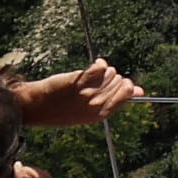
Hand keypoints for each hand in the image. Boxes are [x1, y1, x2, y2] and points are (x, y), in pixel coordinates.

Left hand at [15, 60, 142, 128]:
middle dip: (111, 77)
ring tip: (91, 75)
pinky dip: (98, 63)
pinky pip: (100, 66)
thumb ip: (115, 100)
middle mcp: (96, 105)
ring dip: (103, 70)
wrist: (37, 107)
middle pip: (118, 80)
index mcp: (101, 114)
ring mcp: (88, 93)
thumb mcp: (90, 111)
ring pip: (110, 72)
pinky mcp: (80, 81)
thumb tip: (140, 90)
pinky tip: (91, 66)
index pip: (126, 94)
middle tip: (96, 81)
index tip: (116, 82)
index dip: (123, 85)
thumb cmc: (63, 108)